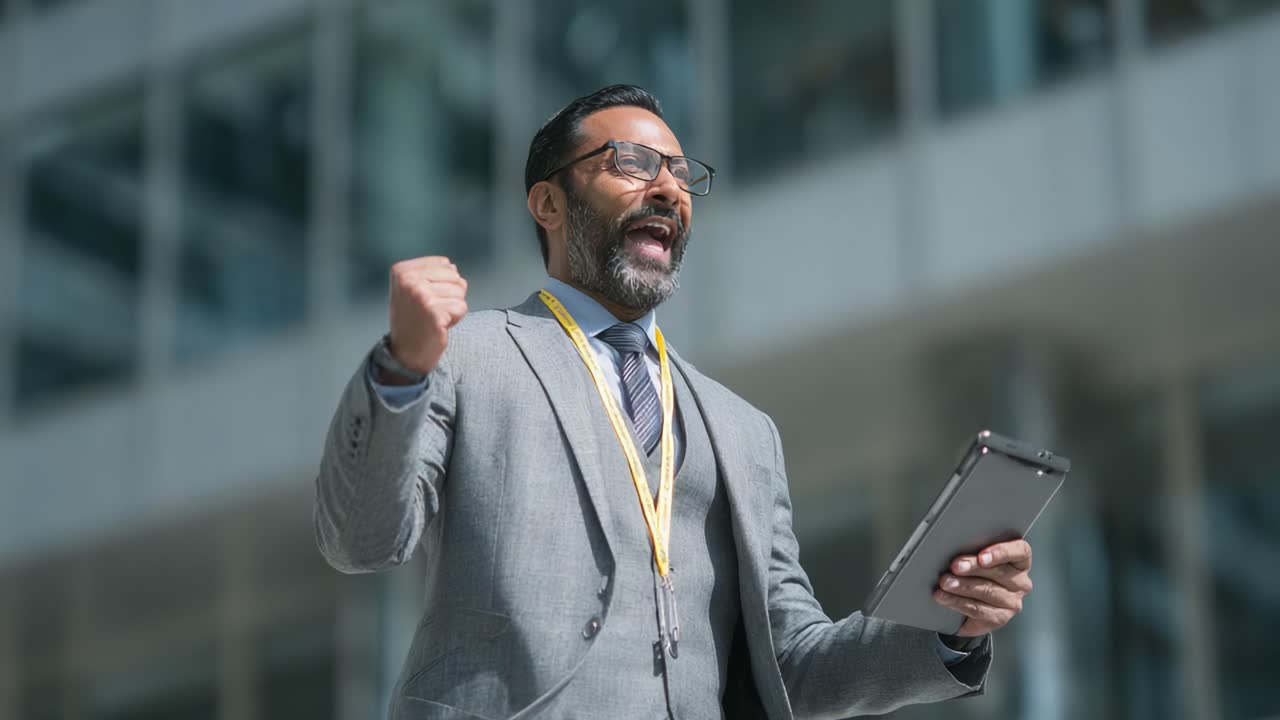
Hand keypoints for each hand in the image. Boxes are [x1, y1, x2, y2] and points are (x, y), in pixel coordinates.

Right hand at [387, 257, 467, 374]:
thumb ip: (430, 272)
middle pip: (455, 276)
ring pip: (460, 291)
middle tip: (431, 310)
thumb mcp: (412, 288)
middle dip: (450, 295)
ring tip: (434, 317)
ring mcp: (420, 295)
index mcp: (401, 270)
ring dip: (452, 307)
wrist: (407, 353)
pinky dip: (455, 319)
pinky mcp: (433, 311)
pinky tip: (439, 325)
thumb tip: (452, 266)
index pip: (445, 264)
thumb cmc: (414, 320)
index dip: (442, 283)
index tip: (425, 299)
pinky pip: (461, 307)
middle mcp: (408, 280)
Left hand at [933, 538, 1032, 636]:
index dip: (1001, 552)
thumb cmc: (977, 573)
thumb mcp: (978, 558)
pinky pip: (977, 609)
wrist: (971, 604)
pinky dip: (957, 602)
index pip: (1020, 551)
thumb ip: (974, 550)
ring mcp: (1012, 602)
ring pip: (987, 591)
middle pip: (999, 572)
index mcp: (1020, 561)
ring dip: (963, 586)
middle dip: (973, 568)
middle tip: (955, 567)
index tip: (982, 557)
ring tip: (945, 582)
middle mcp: (1020, 582)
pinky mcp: (999, 618)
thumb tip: (955, 548)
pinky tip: (944, 597)